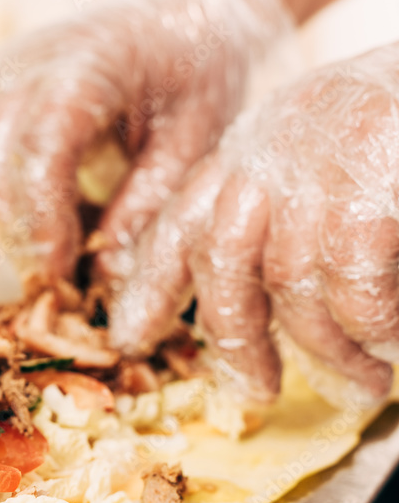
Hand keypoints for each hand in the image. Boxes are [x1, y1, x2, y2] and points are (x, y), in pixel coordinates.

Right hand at [0, 0, 291, 279]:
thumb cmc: (197, 70)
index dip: (45, 219)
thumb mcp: (197, 139)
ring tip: (65, 261)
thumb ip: (149, 206)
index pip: (44, 144)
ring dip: (18, 221)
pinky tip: (56, 226)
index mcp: (89, 61)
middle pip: (0, 160)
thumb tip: (106, 278)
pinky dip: (18, 199)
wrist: (176, 13)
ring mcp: (2, 72)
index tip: (60, 277)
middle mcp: (28, 62)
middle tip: (61, 287)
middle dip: (25, 232)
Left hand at [110, 43, 398, 406]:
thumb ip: (278, 202)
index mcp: (250, 149)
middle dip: (234, 342)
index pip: (180, 224)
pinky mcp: (362, 207)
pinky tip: (391, 346)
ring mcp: (313, 180)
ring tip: (358, 385)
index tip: (129, 335)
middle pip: (221, 267)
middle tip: (254, 391)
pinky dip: (375, 329)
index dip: (149, 286)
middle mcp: (267, 161)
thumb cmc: (396, 111)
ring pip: (291, 293)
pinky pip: (354, 295)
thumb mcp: (318, 142)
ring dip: (328, 354)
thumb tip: (268, 287)